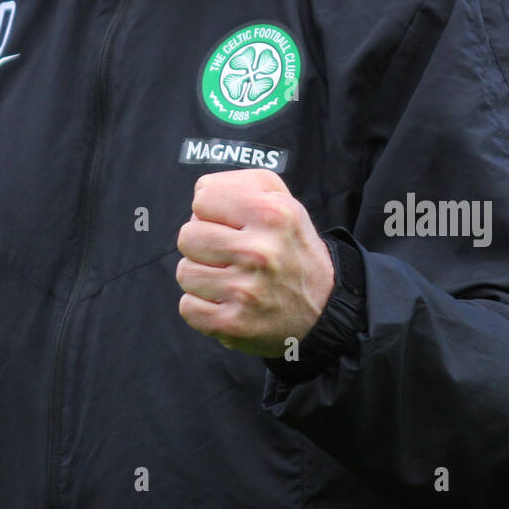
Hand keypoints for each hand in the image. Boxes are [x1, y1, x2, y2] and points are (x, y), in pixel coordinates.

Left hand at [176, 168, 335, 357]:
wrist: (324, 307)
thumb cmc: (289, 246)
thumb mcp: (281, 199)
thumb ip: (238, 183)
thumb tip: (200, 194)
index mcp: (271, 214)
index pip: (202, 198)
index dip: (211, 210)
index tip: (228, 224)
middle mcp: (260, 252)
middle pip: (187, 236)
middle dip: (203, 244)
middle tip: (228, 253)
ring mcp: (246, 291)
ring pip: (185, 272)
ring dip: (202, 275)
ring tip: (229, 277)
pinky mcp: (234, 324)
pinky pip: (187, 307)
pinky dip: (201, 305)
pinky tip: (225, 301)